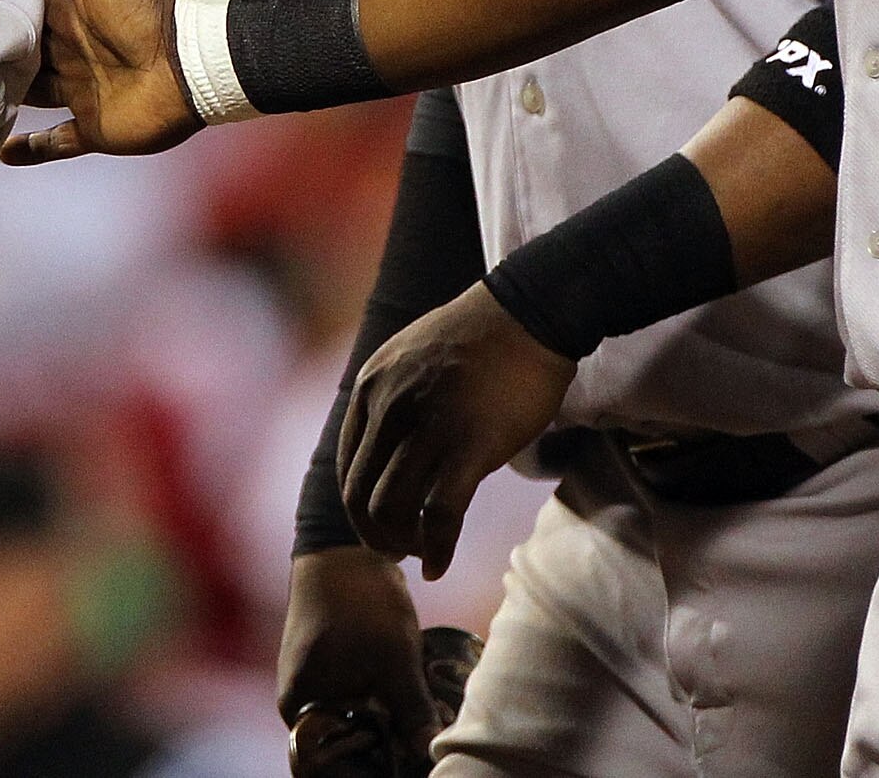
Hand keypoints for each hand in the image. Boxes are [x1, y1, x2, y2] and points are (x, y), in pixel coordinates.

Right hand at [0, 0, 200, 164]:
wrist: (191, 61)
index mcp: (70, 15)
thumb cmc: (149, 7)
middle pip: (19, 58)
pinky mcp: (93, 128)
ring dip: (0, 101)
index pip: (22, 14)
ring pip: (29, 98)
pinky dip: (32, 150)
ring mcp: (80, 93)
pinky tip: (0, 153)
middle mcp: (70, 54)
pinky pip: (57, 143)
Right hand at [278, 545, 439, 776]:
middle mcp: (300, 701)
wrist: (344, 544)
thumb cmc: (360, 601)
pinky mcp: (329, 666)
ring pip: (355, 719)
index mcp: (300, 707)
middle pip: (346, 743)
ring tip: (424, 721)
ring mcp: (313, 682)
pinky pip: (357, 698)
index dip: (369, 767)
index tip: (405, 762)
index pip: (332, 761)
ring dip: (388, 724)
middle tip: (423, 744)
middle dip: (386, 746)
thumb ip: (413, 711)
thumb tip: (433, 754)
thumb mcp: (394, 659)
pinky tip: (414, 699)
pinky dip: (384, 702)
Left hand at [340, 282, 575, 574]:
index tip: (382, 525)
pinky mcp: (469, 445)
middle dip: (375, 534)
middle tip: (400, 551)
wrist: (531, 312)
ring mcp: (427, 426)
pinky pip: (439, 514)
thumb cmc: (483, 339)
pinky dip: (435, 550)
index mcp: (371, 387)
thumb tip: (390, 441)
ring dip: (402, 545)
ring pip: (392, 509)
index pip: (347, 466)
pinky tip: (438, 566)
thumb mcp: (413, 357)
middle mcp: (389, 407)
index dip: (360, 507)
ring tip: (421, 555)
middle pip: (360, 495)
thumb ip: (393, 397)